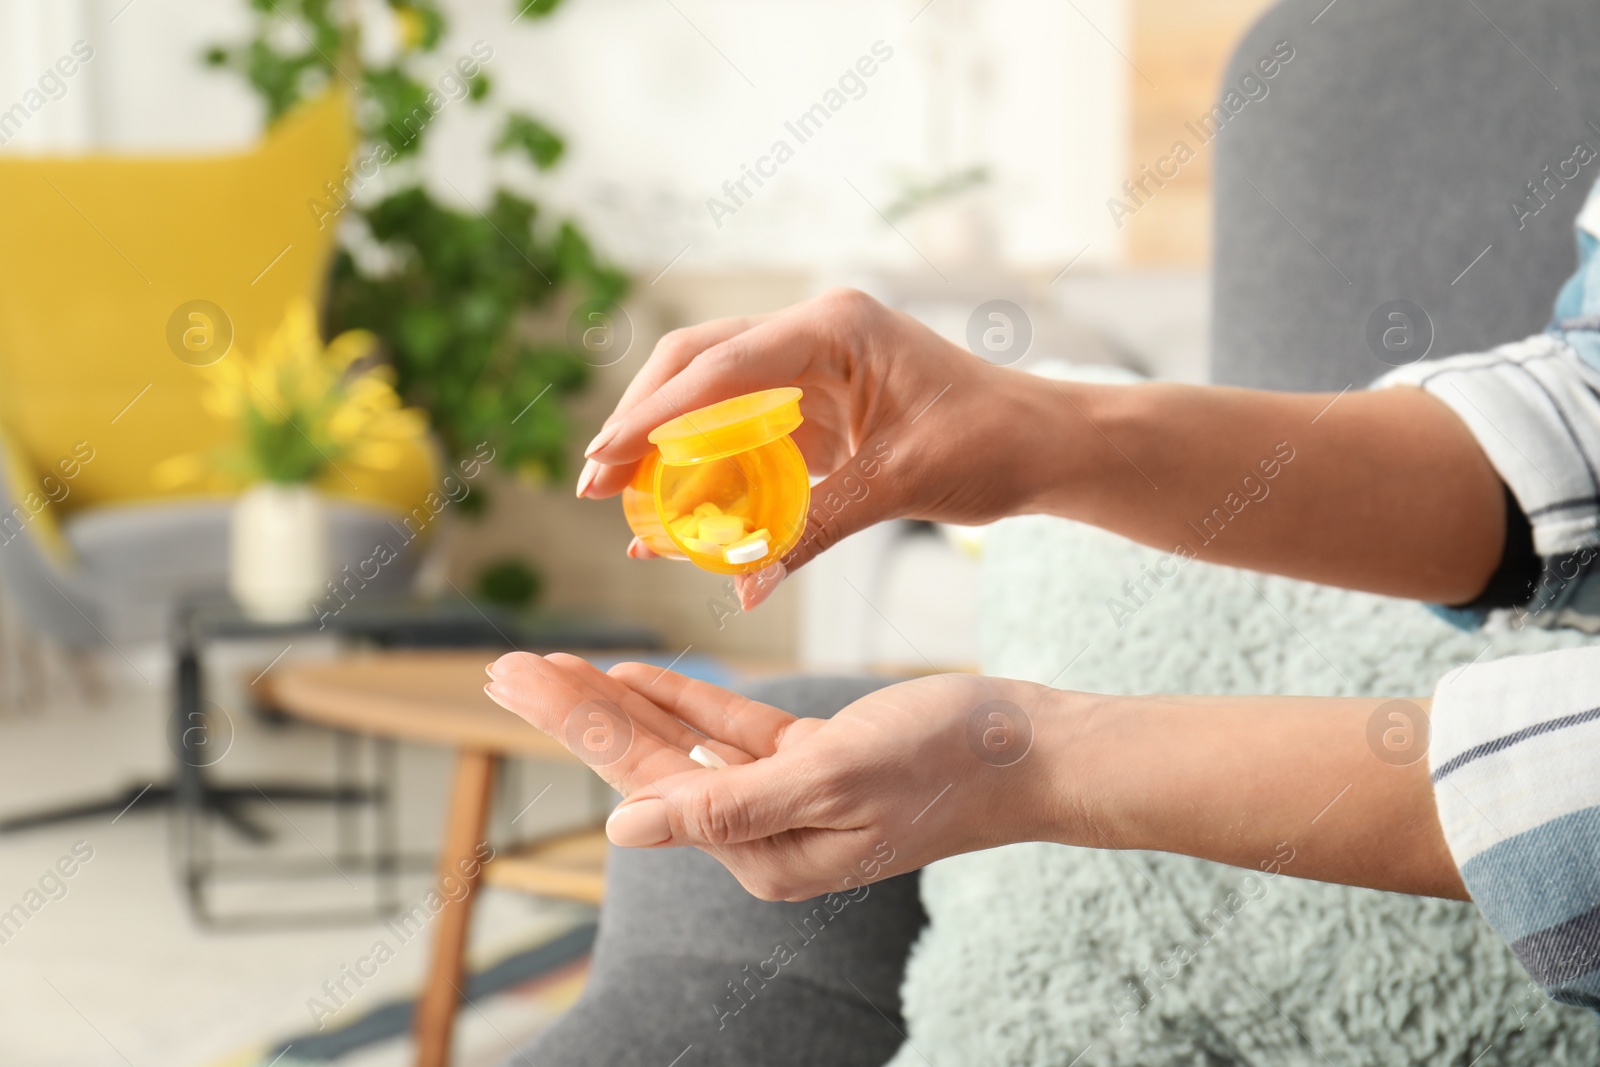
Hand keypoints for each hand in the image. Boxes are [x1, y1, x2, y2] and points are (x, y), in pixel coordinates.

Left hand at [483, 651, 1072, 900]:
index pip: (641, 777)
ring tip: (548, 667)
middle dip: (572, 710)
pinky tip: (635, 674)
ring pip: (679, 740)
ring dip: (616, 701)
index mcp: (760, 850)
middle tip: (501, 667)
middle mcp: (762, 832)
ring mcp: (786, 794)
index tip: (509, 676)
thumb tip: (623, 830)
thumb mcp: (832, 780)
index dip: (572, 721)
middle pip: (645, 760)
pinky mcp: (812, 758)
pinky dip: (683, 699)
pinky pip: (728, 727)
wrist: (1031, 749)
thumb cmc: (945, 763)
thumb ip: (727, 807)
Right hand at [576, 288, 1058, 607]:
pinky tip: (679, 516)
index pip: (721, 366)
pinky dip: (712, 471)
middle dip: (642, 424)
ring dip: (668, 448)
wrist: (1046, 444)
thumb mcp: (899, 485)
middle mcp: (814, 334)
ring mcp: (813, 368)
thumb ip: (814, 531)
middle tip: (595, 484)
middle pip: (698, 367)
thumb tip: (740, 588)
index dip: (655, 414)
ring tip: (621, 506)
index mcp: (834, 327)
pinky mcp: (818, 407)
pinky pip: (747, 433)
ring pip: (714, 399)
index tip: (605, 457)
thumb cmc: (992, 443)